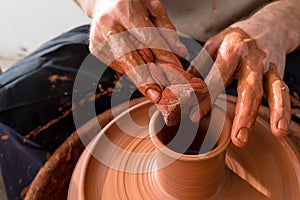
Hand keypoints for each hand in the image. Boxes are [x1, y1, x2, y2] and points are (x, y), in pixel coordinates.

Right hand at [76, 0, 186, 102]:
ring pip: (125, 65)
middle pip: (129, 58)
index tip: (175, 71)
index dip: (162, 55)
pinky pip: (120, 65)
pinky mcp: (96, 50)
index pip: (147, 37)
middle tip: (158, 97)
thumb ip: (166, 29)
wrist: (103, 1)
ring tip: (157, 88)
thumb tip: (180, 53)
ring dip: (143, 78)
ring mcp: (99, 39)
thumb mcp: (152, 6)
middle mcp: (107, 25)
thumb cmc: (132, 2)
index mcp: (123, 8)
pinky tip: (142, 66)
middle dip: (145, 79)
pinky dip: (133, 69)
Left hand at [188, 1, 299, 147]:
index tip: (193, 116)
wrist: (268, 24)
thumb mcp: (214, 44)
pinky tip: (281, 128)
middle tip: (237, 139)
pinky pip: (283, 93)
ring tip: (270, 134)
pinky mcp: (278, 73)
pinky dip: (283, 111)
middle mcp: (252, 58)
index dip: (206, 97)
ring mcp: (268, 66)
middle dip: (243, 115)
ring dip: (271, 114)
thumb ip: (200, 66)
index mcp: (232, 48)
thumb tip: (181, 88)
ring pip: (271, 91)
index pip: (218, 77)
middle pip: (249, 88)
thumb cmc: (235, 37)